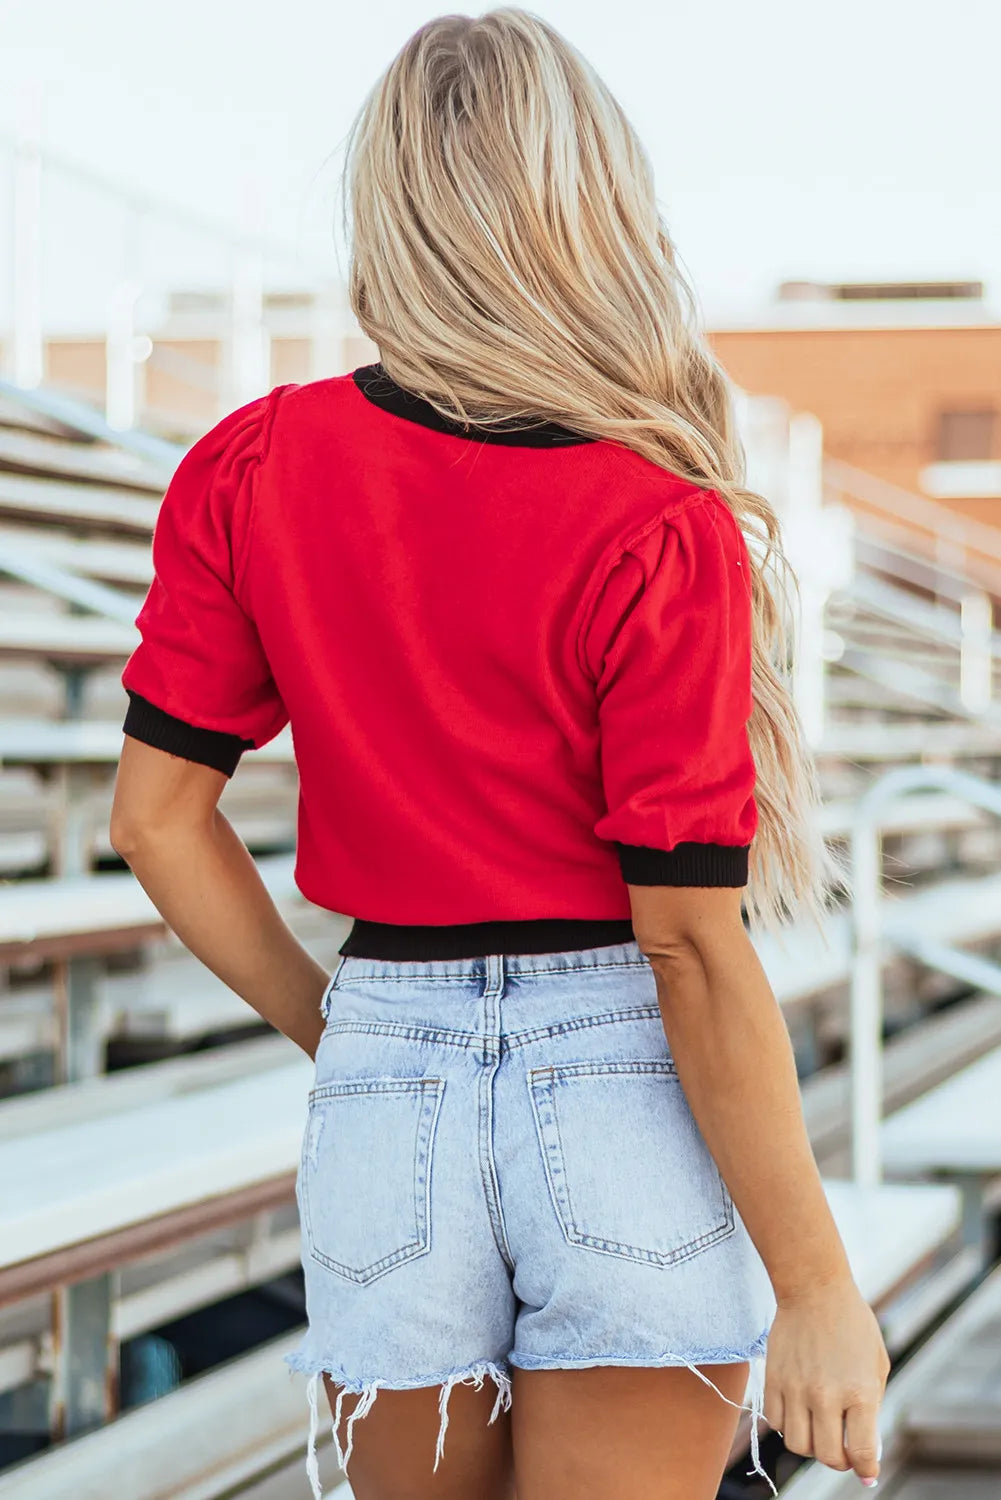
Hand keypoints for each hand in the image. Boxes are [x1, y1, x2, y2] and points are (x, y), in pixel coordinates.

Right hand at [764, 1275, 889, 1485]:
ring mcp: (796, 1388)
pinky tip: (800, 1410)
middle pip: (828, 1456)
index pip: (862, 1454)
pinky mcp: (773, 1379)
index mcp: (859, 1392)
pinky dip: (788, 1425)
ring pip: (797, 1445)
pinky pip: (775, 1422)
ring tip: (820, 1428)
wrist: (814, 1289)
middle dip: (840, 1461)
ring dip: (812, 1445)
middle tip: (844, 1449)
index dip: (867, 1470)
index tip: (867, 1471)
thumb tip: (866, 1452)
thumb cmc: (852, 1325)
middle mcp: (826, 1395)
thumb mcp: (877, 1364)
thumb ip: (872, 1408)